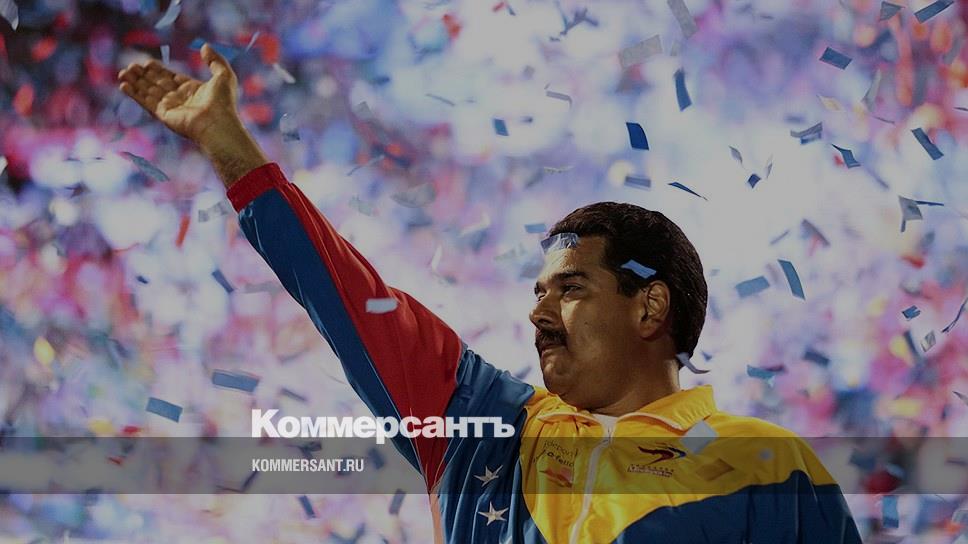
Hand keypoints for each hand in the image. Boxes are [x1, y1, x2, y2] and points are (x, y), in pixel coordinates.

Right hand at [117, 43, 239, 146]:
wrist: (219, 123)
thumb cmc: (224, 102)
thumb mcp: (224, 75)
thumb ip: (214, 60)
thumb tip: (205, 46)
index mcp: (192, 90)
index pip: (170, 78)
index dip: (158, 70)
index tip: (147, 63)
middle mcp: (180, 99)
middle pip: (157, 84)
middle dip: (143, 75)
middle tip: (130, 66)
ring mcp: (171, 107)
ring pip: (149, 92)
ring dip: (135, 82)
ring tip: (123, 73)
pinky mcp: (164, 115)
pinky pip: (146, 102)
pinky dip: (134, 94)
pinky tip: (124, 85)